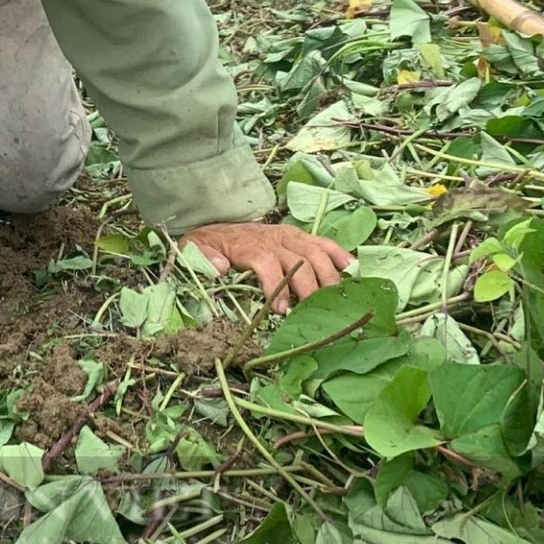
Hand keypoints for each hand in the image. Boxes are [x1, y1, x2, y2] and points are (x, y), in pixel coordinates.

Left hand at [183, 221, 353, 313]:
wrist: (218, 228)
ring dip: (328, 277)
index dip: (277, 285)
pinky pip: (323, 242)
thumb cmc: (209, 245)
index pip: (266, 261)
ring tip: (333, 302)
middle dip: (308, 289)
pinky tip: (351, 270)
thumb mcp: (193, 249)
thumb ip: (202, 257)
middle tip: (312, 315)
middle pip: (299, 260)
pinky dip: (339, 254)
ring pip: (316, 252)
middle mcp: (271, 238)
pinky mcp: (299, 236)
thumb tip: (220, 267)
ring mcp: (288, 236)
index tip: (282, 310)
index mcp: (246, 244)